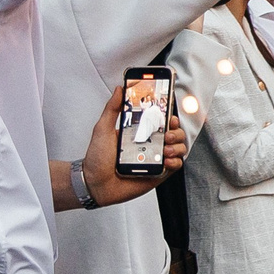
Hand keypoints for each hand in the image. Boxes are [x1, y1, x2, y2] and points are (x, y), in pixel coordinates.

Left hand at [78, 79, 184, 207]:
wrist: (95, 183)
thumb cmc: (97, 159)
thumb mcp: (102, 129)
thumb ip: (112, 108)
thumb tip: (119, 89)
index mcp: (139, 132)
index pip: (160, 119)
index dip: (168, 115)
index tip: (169, 112)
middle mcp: (150, 144)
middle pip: (174, 132)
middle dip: (175, 130)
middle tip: (166, 132)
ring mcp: (155, 158)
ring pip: (178, 147)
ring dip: (177, 145)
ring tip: (164, 149)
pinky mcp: (158, 173)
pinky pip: (175, 166)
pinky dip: (175, 161)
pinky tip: (165, 160)